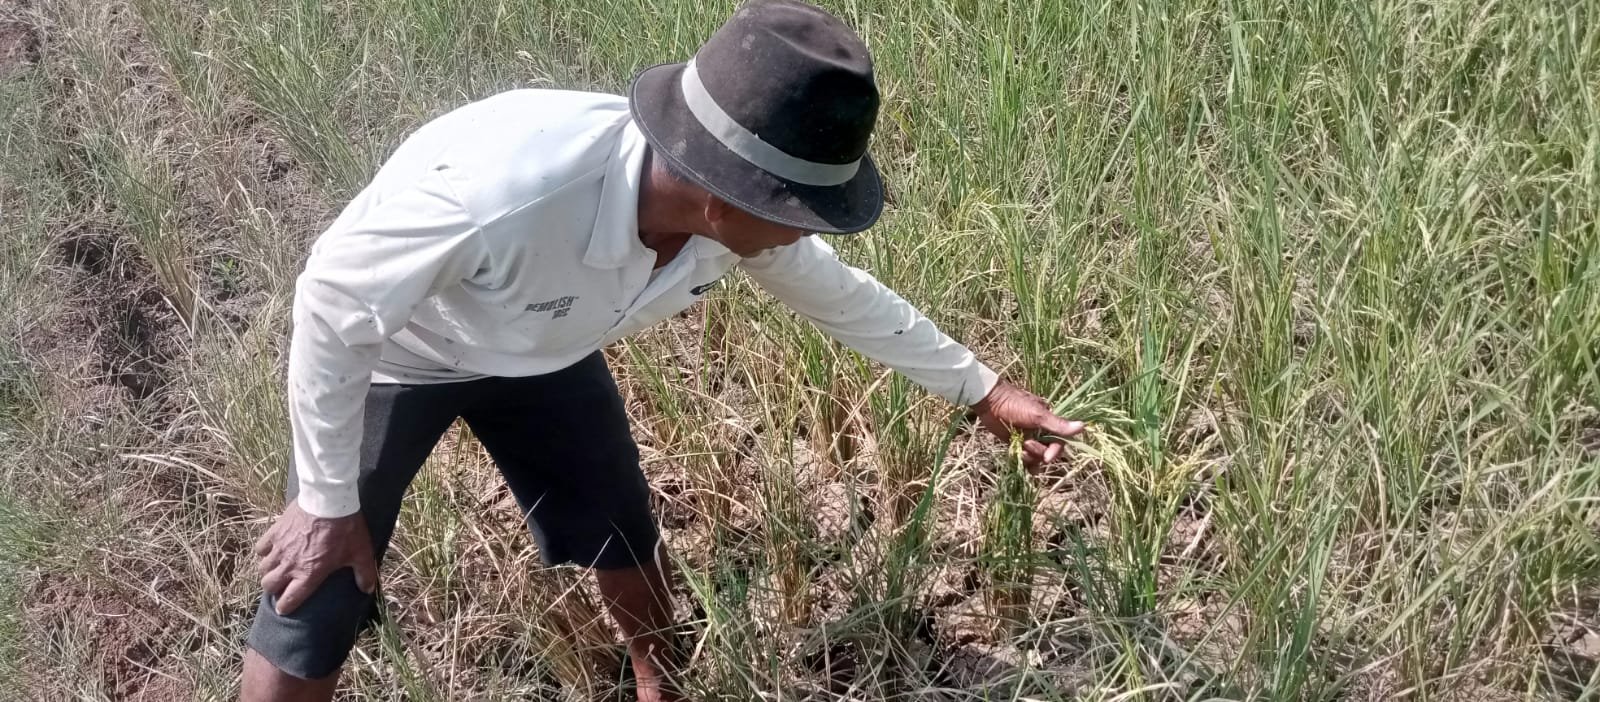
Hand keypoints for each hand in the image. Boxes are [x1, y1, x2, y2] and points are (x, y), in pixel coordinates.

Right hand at [254, 500, 377, 614]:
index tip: (284, 608)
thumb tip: (368, 590)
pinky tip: (272, 550)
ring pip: (263, 568)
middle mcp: (290, 564)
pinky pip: (260, 548)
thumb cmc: (346, 528)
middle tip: (282, 586)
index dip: (285, 607)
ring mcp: (279, 548)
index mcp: (309, 574)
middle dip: (274, 589)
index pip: (289, 599)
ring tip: (277, 570)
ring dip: (268, 572)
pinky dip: (264, 552)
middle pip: (269, 585)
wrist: (329, 500)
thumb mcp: (361, 552)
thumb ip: (365, 573)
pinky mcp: (274, 532)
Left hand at [972, 380, 1084, 466]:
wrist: (990, 401)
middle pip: (1048, 451)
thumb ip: (1058, 424)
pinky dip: (1024, 462)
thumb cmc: (1015, 404)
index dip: (1055, 451)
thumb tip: (1083, 427)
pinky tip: (1022, 465)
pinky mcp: (1015, 443)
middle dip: (1039, 453)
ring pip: (1036, 456)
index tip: (1047, 458)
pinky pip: (1024, 457)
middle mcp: (1041, 431)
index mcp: (1049, 422)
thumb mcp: (1038, 415)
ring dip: (1029, 457)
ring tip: (1019, 448)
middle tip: (1027, 445)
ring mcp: (1028, 438)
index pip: (1059, 442)